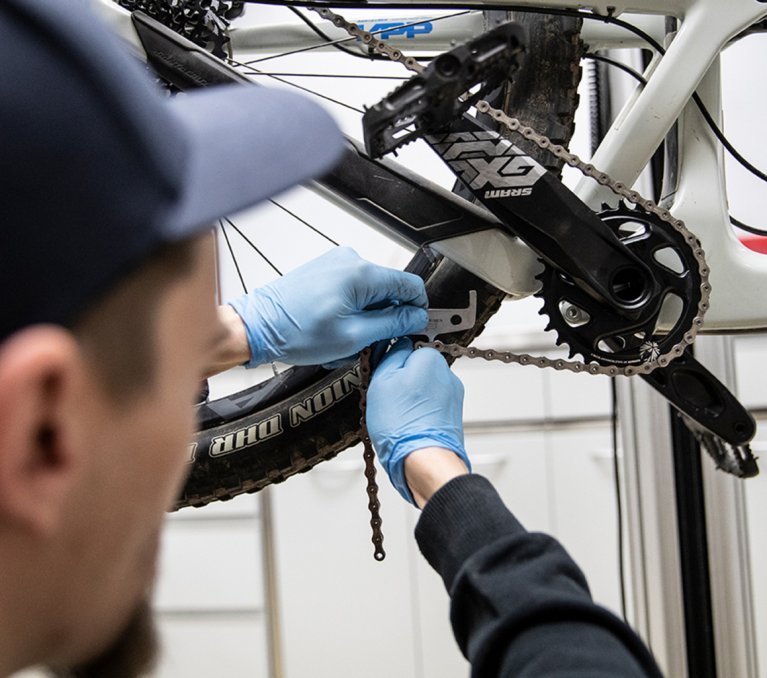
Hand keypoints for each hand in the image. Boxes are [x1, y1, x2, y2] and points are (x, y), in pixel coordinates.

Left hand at [228, 248, 427, 366]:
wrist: (256, 326)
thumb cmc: (295, 332)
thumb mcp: (354, 336)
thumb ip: (392, 324)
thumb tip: (417, 317)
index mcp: (362, 273)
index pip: (410, 285)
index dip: (417, 309)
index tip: (415, 327)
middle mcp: (350, 261)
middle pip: (389, 290)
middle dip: (386, 318)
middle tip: (370, 344)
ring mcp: (335, 264)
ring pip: (369, 294)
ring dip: (365, 319)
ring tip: (344, 341)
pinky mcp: (324, 272)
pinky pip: (351, 292)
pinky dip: (350, 313)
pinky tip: (333, 330)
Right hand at [366, 338, 469, 503]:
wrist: (424, 462)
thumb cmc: (401, 425)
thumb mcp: (381, 380)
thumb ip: (390, 355)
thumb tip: (395, 345)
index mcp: (431, 359)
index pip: (406, 348)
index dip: (390, 364)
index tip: (382, 378)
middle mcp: (447, 375)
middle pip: (416, 370)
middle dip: (401, 383)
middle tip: (387, 400)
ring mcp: (452, 398)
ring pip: (422, 391)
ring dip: (409, 401)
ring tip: (397, 418)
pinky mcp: (452, 418)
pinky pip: (429, 410)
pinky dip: (418, 416)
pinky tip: (407, 428)